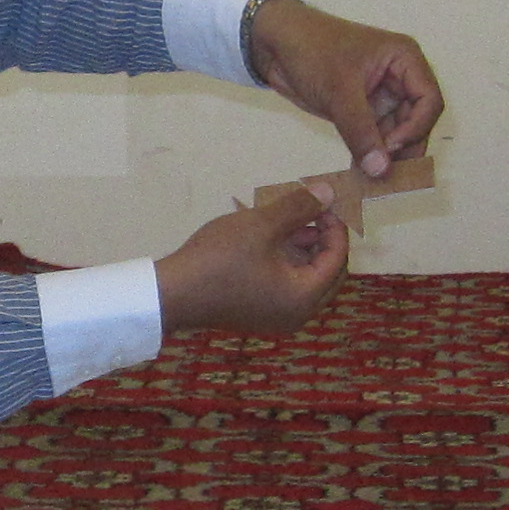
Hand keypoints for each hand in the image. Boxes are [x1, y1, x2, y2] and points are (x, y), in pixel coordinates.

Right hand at [156, 181, 349, 336]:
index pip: (337, 260)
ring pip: (304, 279)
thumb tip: (328, 192)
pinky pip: (285, 287)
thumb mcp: (261, 225)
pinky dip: (284, 263)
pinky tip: (269, 239)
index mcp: (303, 298)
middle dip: (321, 240)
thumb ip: (298, 207)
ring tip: (286, 219)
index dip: (335, 227)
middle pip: (325, 273)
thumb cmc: (219, 259)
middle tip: (310, 211)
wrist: (171, 293)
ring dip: (302, 249)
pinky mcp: (258, 314)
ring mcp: (276, 318)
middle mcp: (297, 314)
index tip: (322, 202)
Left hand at [243, 0, 444, 185]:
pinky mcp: (361, 110)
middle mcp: (399, 78)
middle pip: (416, 122)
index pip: (428, 101)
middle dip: (404, 148)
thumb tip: (380, 170)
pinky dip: (370, 155)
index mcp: (404, 59)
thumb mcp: (339, 90)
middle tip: (387, 176)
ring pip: (396, 134)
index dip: (416, 128)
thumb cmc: (311, 50)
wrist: (273, 42)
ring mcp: (380, 96)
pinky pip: (374, 137)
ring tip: (373, 182)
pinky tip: (362, 175)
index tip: (390, 148)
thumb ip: (361, 131)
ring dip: (386, 157)